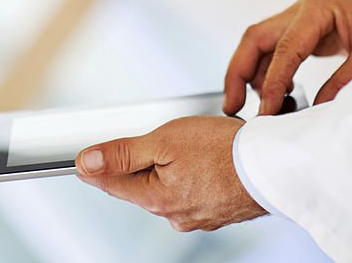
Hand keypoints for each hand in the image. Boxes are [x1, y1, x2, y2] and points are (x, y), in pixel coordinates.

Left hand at [75, 115, 266, 230]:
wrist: (273, 165)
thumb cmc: (225, 150)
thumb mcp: (165, 140)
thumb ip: (123, 153)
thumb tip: (87, 161)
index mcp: (156, 199)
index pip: (112, 183)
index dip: (95, 168)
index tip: (78, 162)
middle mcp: (175, 214)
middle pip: (141, 184)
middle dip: (142, 161)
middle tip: (154, 137)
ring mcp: (198, 214)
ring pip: (169, 185)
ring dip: (171, 166)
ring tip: (191, 143)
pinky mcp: (219, 209)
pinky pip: (195, 188)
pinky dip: (195, 172)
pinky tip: (208, 158)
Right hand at [224, 0, 351, 115]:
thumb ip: (342, 84)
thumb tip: (314, 114)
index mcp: (318, 6)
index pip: (284, 49)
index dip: (272, 84)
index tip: (265, 113)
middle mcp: (306, 7)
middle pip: (257, 36)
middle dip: (239, 70)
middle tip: (231, 106)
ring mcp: (308, 16)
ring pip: (265, 41)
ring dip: (253, 71)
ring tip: (250, 107)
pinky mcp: (315, 28)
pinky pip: (282, 47)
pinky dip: (272, 69)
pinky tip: (274, 93)